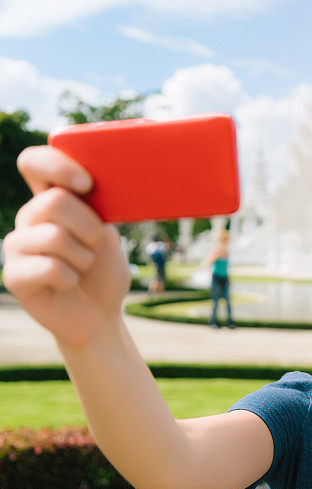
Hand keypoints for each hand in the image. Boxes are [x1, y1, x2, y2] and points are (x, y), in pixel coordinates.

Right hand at [1, 146, 130, 346]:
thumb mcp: (107, 233)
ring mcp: (17, 246)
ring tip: (82, 268)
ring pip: (54, 236)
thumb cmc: (104, 270)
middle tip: (95, 246)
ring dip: (83, 257)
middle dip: (89, 227)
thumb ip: (94, 208)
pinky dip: (71, 278)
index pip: (35, 162)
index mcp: (51, 199)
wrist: (101, 313)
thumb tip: (89, 187)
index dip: (57, 165)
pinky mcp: (14, 276)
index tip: (87, 184)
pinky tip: (69, 284)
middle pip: (55, 201)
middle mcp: (29, 218)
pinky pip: (50, 268)